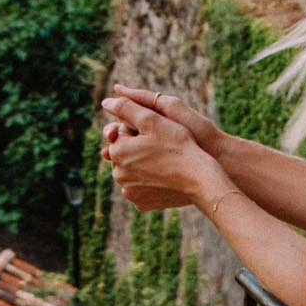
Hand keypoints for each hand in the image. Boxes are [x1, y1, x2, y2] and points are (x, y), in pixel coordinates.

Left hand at [100, 95, 228, 214]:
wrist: (199, 179)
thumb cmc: (177, 145)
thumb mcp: (151, 119)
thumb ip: (125, 107)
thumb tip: (106, 102)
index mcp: (117, 152)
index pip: (122, 132)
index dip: (140, 129)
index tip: (157, 133)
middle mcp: (118, 175)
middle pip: (125, 152)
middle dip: (137, 146)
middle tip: (162, 146)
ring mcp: (130, 192)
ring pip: (132, 169)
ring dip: (142, 162)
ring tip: (164, 159)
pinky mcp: (141, 204)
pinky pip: (140, 186)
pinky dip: (149, 180)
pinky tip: (164, 174)